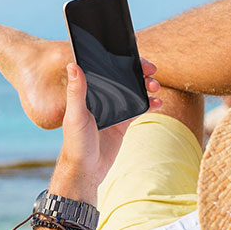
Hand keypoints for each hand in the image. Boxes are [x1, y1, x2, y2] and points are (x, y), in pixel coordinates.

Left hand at [53, 59, 161, 201]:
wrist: (87, 170)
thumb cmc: (76, 143)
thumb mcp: (76, 116)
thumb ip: (76, 91)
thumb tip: (72, 65)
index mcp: (88, 92)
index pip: (106, 69)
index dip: (121, 61)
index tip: (136, 59)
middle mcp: (101, 98)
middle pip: (123, 78)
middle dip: (139, 73)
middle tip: (152, 72)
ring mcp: (113, 110)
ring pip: (133, 91)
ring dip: (146, 87)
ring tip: (156, 88)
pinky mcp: (122, 123)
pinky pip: (139, 109)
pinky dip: (149, 104)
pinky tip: (158, 103)